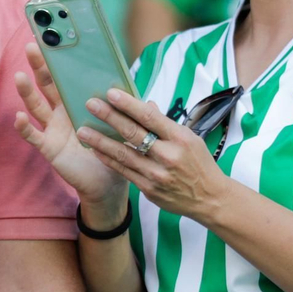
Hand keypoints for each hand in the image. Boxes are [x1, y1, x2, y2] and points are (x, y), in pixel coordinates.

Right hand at [14, 43, 125, 206]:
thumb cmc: (114, 150)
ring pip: (37, 106)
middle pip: (48, 85)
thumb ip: (133, 112)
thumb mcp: (124, 128)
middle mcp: (62, 112)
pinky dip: (25, 127)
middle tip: (33, 46)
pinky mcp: (50, 147)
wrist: (109, 182)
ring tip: (20, 76)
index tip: (53, 39)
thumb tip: (152, 100)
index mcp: (79, 102)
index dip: (59, 60)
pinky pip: (34, 136)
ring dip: (27, 92)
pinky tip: (20, 116)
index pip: (67, 76)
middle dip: (40, 66)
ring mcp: (53, 129)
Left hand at [77, 88, 227, 220]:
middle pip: (133, 133)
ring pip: (123, 154)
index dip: (129, 104)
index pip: (150, 116)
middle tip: (90, 104)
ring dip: (100, 141)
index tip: (111, 93)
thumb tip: (145, 105)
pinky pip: (124, 171)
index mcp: (180, 138)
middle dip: (109, 117)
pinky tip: (96, 150)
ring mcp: (157, 175)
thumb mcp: (190, 138)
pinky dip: (108, 160)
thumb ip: (165, 124)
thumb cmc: (199, 163)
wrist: (209, 198)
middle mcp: (168, 156)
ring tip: (82, 130)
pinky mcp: (149, 189)